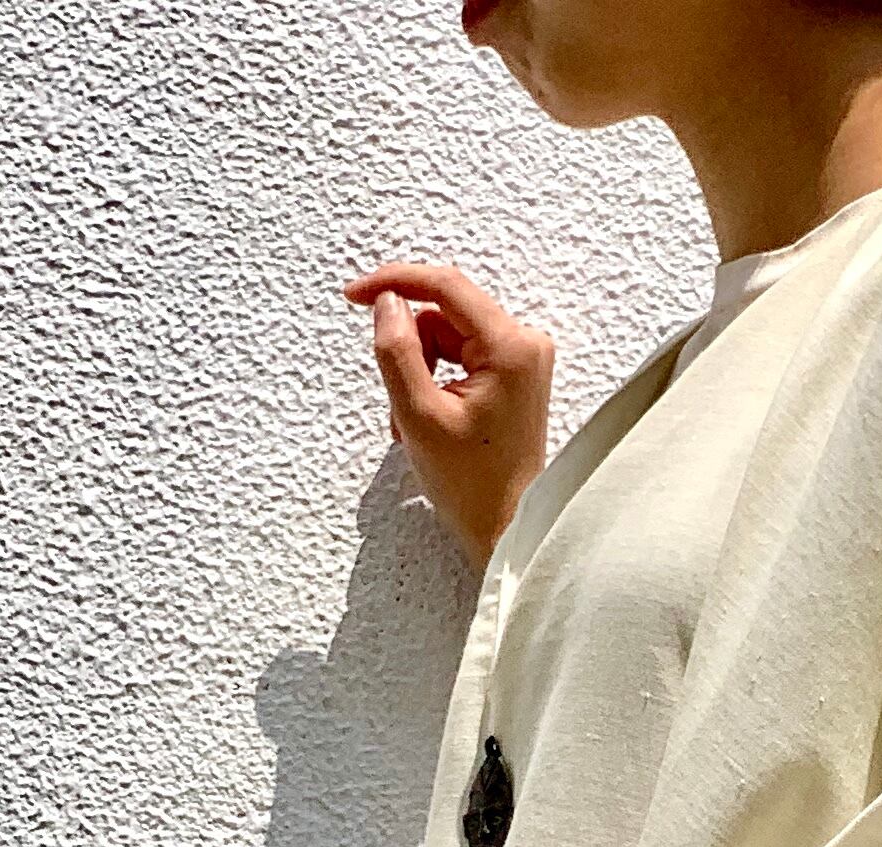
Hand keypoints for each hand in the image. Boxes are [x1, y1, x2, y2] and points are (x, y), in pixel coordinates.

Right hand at [349, 258, 553, 565]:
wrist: (507, 529)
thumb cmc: (473, 488)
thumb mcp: (419, 416)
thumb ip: (397, 351)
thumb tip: (387, 303)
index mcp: (511, 348)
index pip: (445, 286)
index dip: (395, 282)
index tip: (356, 295)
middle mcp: (525, 343)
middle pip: (444, 314)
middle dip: (411, 350)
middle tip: (401, 400)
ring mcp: (523, 358)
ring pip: (448, 335)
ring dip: (420, 370)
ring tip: (415, 420)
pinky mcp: (515, 373)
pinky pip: (461, 355)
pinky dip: (436, 380)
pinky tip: (432, 416)